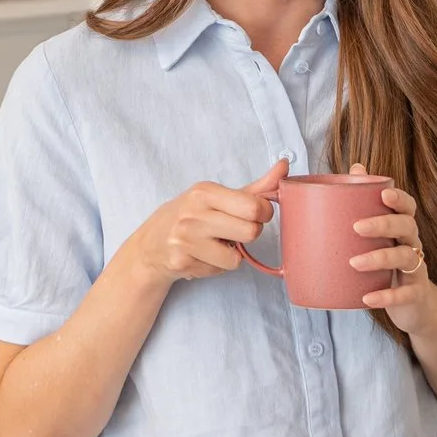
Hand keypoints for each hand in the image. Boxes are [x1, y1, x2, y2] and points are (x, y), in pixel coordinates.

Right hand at [129, 160, 288, 287]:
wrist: (150, 244)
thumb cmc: (190, 216)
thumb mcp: (218, 197)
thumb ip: (256, 187)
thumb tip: (285, 166)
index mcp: (204, 192)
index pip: (254, 206)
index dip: (263, 214)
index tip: (253, 214)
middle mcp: (193, 213)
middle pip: (251, 232)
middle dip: (248, 234)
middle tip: (232, 231)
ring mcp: (185, 239)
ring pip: (237, 258)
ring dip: (232, 255)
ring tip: (214, 245)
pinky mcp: (182, 262)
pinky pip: (221, 270)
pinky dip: (217, 267)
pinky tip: (202, 256)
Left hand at [348, 161, 436, 336]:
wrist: (417, 307)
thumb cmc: (390, 265)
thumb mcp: (380, 237)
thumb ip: (366, 205)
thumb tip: (356, 168)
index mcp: (403, 229)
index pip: (408, 207)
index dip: (400, 199)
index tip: (385, 194)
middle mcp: (412, 245)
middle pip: (407, 226)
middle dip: (384, 224)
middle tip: (357, 227)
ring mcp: (416, 270)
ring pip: (404, 258)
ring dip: (380, 258)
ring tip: (355, 263)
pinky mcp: (415, 295)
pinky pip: (404, 294)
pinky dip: (387, 296)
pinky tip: (367, 299)